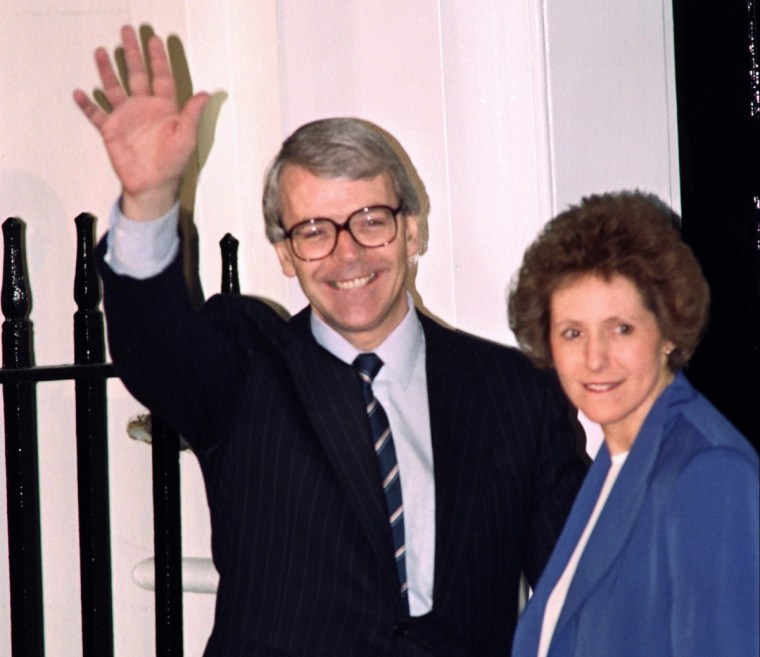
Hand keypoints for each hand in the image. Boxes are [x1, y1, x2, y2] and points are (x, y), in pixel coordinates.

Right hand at [73, 26, 209, 219]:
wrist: (153, 185)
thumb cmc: (173, 163)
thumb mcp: (187, 137)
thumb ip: (193, 114)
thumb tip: (206, 94)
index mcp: (164, 108)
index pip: (161, 77)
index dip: (158, 59)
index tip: (154, 40)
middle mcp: (144, 108)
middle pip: (136, 74)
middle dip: (132, 53)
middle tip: (126, 31)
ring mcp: (126, 117)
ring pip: (114, 88)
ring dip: (107, 71)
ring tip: (100, 51)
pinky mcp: (111, 130)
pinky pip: (95, 114)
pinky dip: (87, 105)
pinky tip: (80, 93)